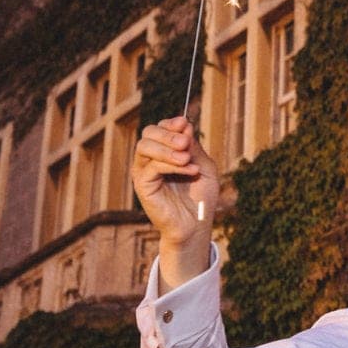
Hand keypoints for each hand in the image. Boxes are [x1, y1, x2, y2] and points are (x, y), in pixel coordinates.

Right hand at [131, 118, 219, 245]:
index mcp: (165, 151)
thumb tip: (185, 125)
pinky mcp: (142, 185)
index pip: (160, 128)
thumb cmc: (201, 197)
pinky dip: (172, 165)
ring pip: (144, 147)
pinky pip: (151, 167)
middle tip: (185, 141)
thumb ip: (194, 148)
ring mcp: (144, 171)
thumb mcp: (204, 167)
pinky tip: (191, 170)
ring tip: (186, 158)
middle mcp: (151, 159)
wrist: (196, 224)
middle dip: (167, 133)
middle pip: (148, 133)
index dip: (171, 123)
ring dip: (167, 148)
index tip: (185, 123)